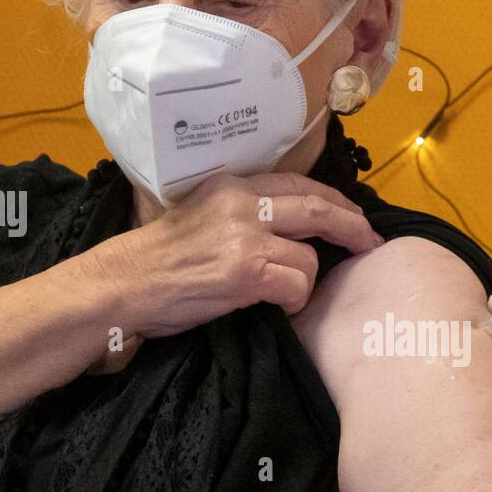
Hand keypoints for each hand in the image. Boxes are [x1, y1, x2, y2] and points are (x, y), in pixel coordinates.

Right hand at [84, 172, 383, 338]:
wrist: (122, 285)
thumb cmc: (159, 262)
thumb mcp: (203, 219)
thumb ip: (243, 215)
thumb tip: (292, 228)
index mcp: (232, 185)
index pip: (300, 184)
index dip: (335, 202)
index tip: (353, 218)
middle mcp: (241, 203)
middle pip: (319, 208)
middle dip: (352, 227)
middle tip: (369, 245)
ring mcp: (243, 237)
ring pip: (309, 257)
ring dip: (306, 282)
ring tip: (286, 295)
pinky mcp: (243, 271)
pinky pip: (296, 285)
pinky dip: (294, 301)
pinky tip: (277, 307)